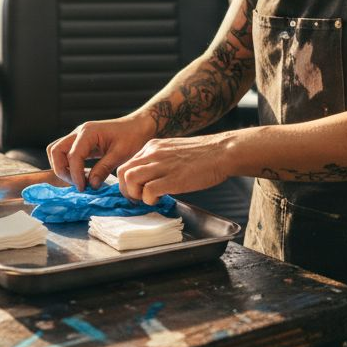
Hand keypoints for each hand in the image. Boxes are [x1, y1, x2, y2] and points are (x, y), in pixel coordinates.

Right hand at [47, 116, 152, 190]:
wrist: (139, 126)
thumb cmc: (133, 137)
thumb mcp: (121, 154)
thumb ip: (104, 169)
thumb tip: (90, 185)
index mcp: (88, 132)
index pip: (72, 155)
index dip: (75, 174)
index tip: (83, 188)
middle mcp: (79, 132)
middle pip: (55, 150)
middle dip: (62, 170)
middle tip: (78, 184)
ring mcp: (78, 136)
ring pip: (57, 151)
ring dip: (62, 167)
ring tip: (79, 181)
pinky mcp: (82, 143)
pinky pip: (66, 153)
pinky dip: (69, 166)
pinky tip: (83, 176)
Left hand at [116, 134, 232, 205]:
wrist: (222, 151)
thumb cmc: (203, 155)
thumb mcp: (174, 152)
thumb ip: (159, 161)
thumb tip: (150, 179)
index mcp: (153, 146)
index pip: (127, 164)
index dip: (128, 181)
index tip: (136, 191)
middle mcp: (153, 153)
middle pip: (123, 172)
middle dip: (126, 189)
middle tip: (138, 198)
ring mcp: (162, 164)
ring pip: (130, 179)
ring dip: (136, 194)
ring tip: (149, 199)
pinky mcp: (173, 178)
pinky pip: (148, 191)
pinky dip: (150, 199)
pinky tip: (161, 199)